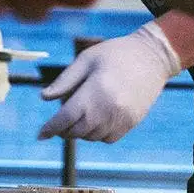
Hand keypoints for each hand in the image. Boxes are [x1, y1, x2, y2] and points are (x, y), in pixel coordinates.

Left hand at [39, 21, 180, 142]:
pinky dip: (98, 134)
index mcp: (94, 92)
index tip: (40, 135)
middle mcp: (108, 109)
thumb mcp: (86, 59)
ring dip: (81, 131)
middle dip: (64, 129)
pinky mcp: (132, 122)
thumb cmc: (115, 54)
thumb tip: (44, 97)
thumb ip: (65, 80)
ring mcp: (122, 118)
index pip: (66, 118)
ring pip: (92, 137)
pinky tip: (97, 120)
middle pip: (77, 131)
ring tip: (81, 114)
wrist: (152, 56)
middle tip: (61, 119)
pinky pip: (108, 138)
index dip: (50, 128)